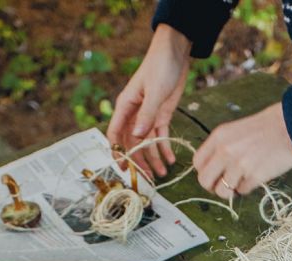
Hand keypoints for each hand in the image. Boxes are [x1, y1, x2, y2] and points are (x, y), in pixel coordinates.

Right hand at [107, 24, 190, 178]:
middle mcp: (134, 114)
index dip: (117, 151)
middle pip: (132, 143)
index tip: (123, 167)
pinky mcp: (161, 115)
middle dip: (139, 161)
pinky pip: (161, 136)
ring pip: (147, 143)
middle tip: (146, 177)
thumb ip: (146, 115)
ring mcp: (148, 116)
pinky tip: (170, 160)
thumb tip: (137, 137)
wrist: (176, 52)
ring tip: (162, 173)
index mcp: (126, 106)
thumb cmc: (160, 66)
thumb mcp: (155, 91)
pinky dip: (165, 148)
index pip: (116, 133)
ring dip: (153, 158)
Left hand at [193, 102, 291, 197]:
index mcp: (219, 137)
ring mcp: (239, 165)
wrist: (291, 126)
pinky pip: (242, 192)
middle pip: (204, 181)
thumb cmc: (265, 128)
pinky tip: (256, 176)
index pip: (198, 163)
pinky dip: (247, 188)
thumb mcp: (235, 131)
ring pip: (222, 192)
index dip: (205, 172)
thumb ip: (221, 148)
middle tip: (224, 184)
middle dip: (213, 187)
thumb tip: (213, 170)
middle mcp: (225, 151)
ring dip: (231, 190)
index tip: (214, 174)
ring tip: (242, 180)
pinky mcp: (254, 176)